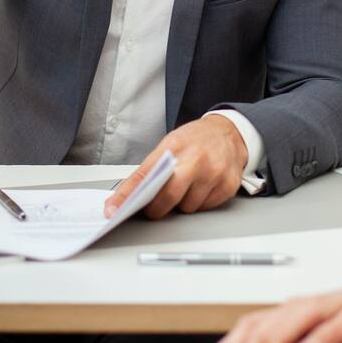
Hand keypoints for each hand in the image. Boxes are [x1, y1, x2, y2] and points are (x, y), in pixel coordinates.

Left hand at [105, 115, 247, 219]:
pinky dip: (200, 203)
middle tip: (154, 207)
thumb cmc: (196, 140)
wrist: (228, 133)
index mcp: (175, 146)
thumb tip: (123, 196)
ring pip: (188, 207)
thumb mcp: (170, 145)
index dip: (127, 195)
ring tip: (186, 188)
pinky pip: (205, 208)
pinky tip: (202, 188)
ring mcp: (214, 172)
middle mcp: (196, 158)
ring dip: (182, 204)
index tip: (112, 209)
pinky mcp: (228, 185)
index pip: (145, 175)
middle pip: (169, 196)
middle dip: (157, 208)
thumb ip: (150, 169)